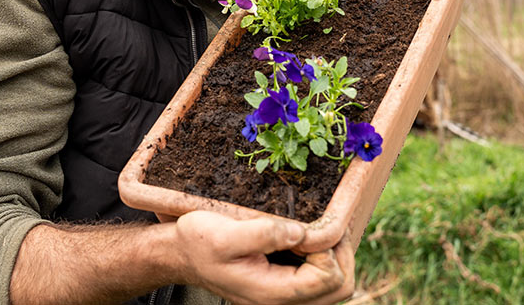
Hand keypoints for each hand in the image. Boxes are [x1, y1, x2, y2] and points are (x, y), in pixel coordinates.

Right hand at [175, 211, 354, 304]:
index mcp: (272, 293)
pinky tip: (310, 240)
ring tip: (319, 232)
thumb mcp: (223, 234)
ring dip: (335, 257)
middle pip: (340, 289)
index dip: (327, 248)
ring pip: (334, 288)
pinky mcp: (284, 288)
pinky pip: (321, 283)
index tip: (307, 227)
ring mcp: (285, 298)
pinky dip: (325, 260)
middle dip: (341, 254)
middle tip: (325, 227)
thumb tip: (300, 232)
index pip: (327, 278)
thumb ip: (263, 233)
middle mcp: (282, 302)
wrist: (182, 255)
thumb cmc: (198, 243)